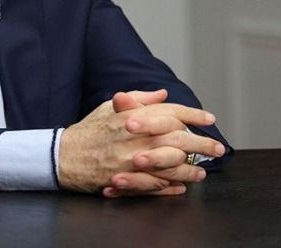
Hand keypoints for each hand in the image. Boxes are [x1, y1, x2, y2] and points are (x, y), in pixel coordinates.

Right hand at [57, 91, 223, 196]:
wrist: (63, 155)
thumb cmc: (88, 130)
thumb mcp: (109, 107)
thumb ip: (139, 99)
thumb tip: (163, 94)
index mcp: (133, 115)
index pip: (171, 111)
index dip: (193, 115)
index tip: (208, 119)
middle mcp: (135, 136)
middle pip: (178, 138)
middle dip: (202, 143)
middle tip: (218, 148)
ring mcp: (132, 160)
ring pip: (172, 164)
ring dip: (190, 169)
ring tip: (202, 171)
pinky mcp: (127, 179)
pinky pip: (156, 184)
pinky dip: (171, 186)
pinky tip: (183, 186)